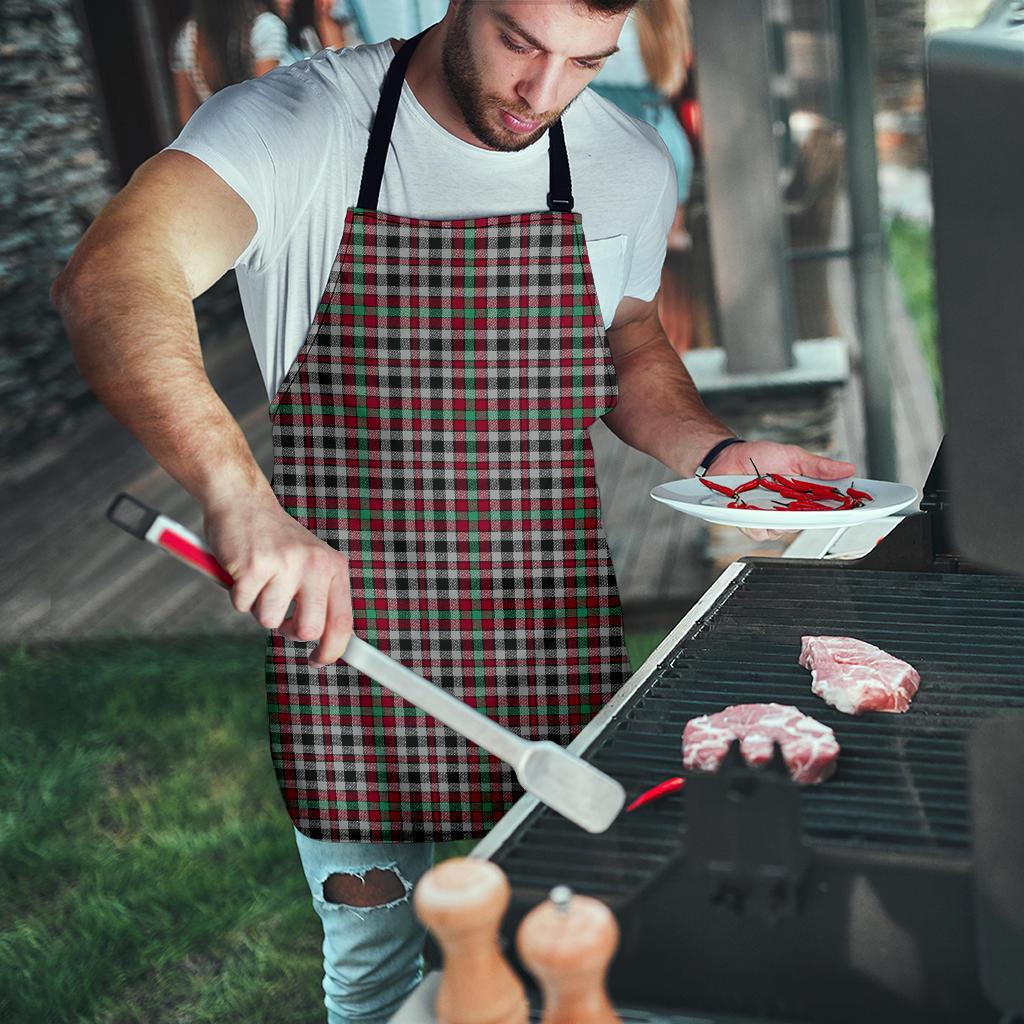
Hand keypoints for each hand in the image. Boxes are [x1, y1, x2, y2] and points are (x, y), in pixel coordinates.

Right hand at [203, 491, 352, 664]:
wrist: (242, 501)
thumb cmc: (274, 540)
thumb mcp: (310, 563)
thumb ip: (320, 597)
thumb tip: (326, 643)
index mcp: (333, 566)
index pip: (343, 621)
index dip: (332, 650)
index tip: (318, 660)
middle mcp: (315, 564)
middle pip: (309, 630)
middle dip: (288, 631)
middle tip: (279, 613)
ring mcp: (285, 564)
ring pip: (269, 620)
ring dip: (258, 607)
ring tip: (259, 579)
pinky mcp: (254, 565)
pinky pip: (242, 605)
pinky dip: (237, 594)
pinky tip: (242, 570)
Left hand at [708, 440, 856, 542]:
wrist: (727, 457)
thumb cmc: (759, 457)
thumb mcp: (793, 456)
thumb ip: (818, 467)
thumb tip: (848, 468)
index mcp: (804, 495)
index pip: (829, 508)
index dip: (844, 511)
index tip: (859, 509)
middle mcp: (790, 510)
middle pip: (809, 523)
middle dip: (812, 516)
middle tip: (808, 502)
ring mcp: (771, 518)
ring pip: (785, 531)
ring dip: (781, 517)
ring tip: (772, 499)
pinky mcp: (751, 523)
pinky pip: (761, 532)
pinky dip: (759, 522)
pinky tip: (754, 508)